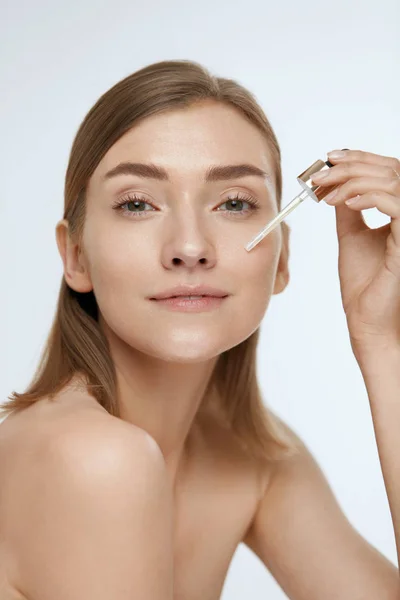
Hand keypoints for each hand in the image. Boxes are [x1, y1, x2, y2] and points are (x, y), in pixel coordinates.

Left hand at [311, 149, 399, 358]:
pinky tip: (345, 203)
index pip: (386, 170)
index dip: (359, 158)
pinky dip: (370, 196)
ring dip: (354, 180)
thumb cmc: (363, 283)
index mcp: (399, 211)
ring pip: (392, 180)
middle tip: (320, 176)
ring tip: (327, 192)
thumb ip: (348, 208)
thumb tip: (335, 185)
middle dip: (351, 166)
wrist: (366, 319)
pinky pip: (397, 204)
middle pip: (390, 169)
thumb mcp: (351, 236)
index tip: (328, 158)